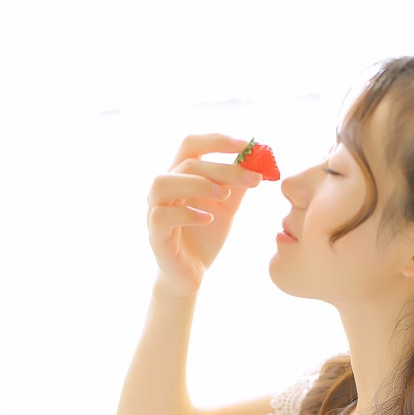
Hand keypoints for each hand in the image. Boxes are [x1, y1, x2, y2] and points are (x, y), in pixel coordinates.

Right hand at [147, 134, 263, 295]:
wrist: (192, 274)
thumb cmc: (205, 235)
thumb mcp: (227, 206)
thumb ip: (238, 184)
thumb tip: (257, 159)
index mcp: (180, 176)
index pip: (191, 144)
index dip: (217, 141)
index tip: (247, 144)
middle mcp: (164, 188)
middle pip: (187, 162)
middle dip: (222, 168)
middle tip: (251, 179)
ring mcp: (155, 210)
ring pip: (164, 182)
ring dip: (197, 184)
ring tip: (223, 195)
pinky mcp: (155, 234)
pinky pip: (162, 216)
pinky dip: (187, 214)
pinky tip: (208, 220)